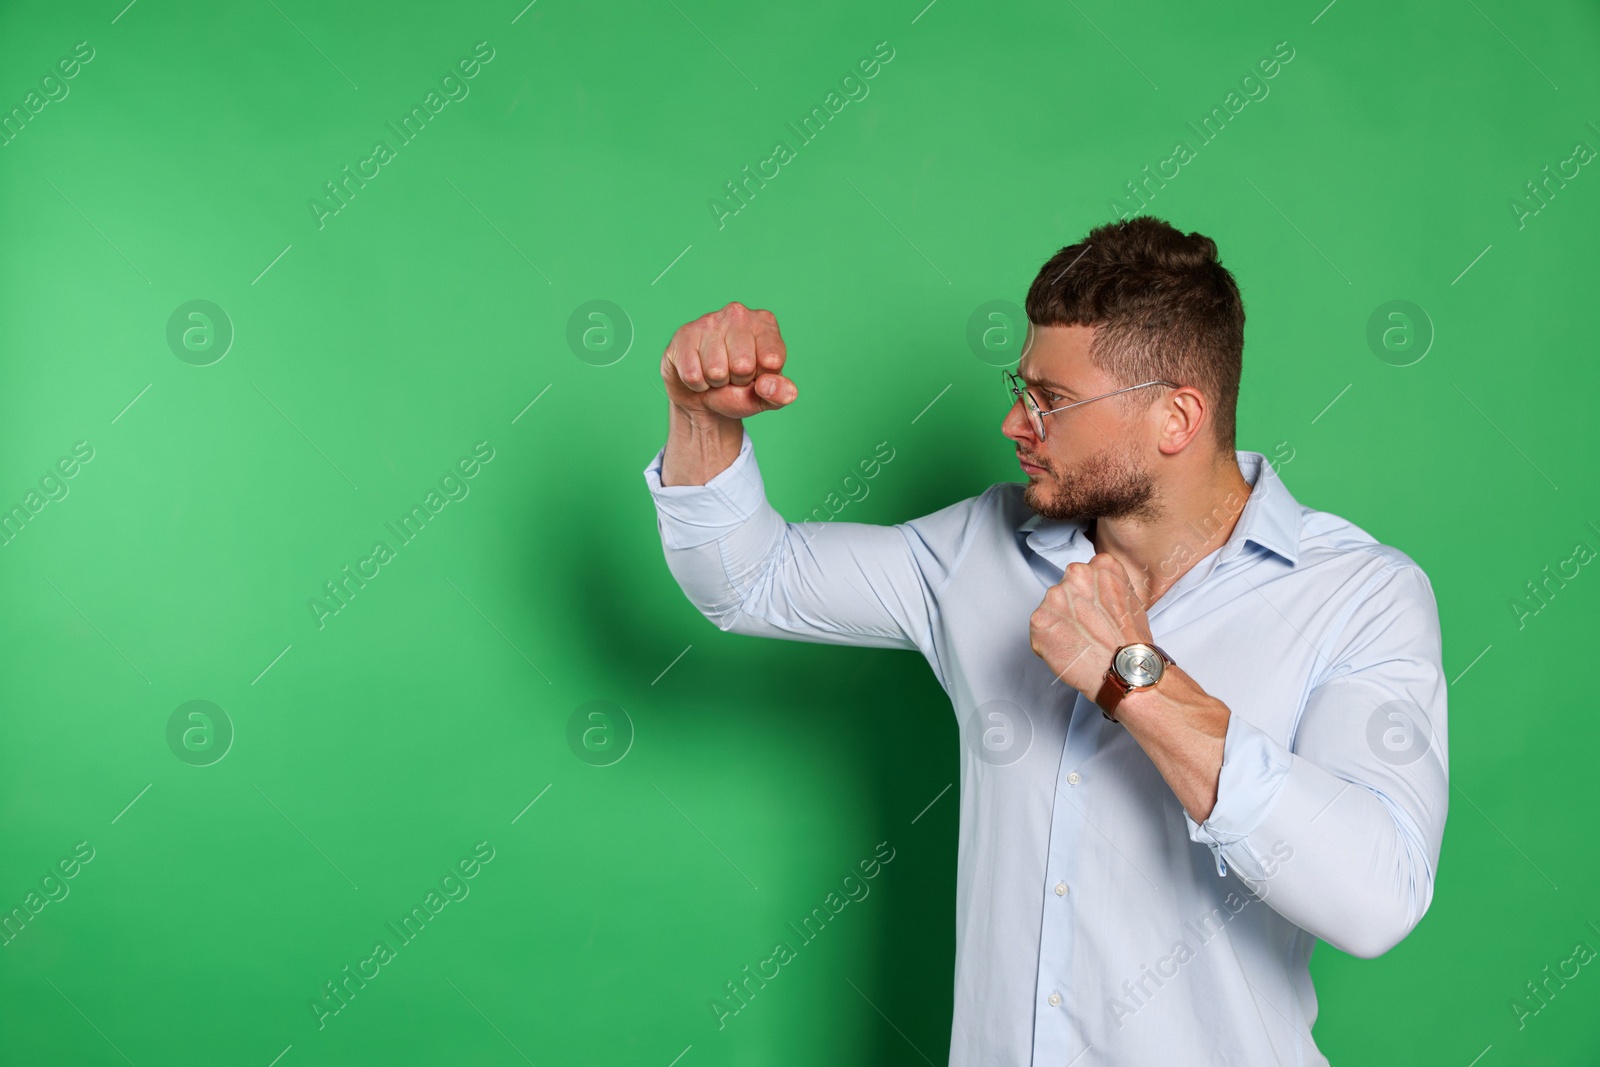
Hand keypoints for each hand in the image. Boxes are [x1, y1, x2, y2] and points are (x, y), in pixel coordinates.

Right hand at [661, 301, 797, 420]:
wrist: (702, 396)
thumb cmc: (739, 390)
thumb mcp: (767, 397)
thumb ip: (781, 394)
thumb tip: (767, 385)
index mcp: (765, 323)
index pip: (772, 360)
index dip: (763, 378)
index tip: (757, 373)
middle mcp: (738, 314)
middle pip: (743, 366)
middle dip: (737, 381)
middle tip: (732, 375)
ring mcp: (709, 321)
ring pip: (715, 371)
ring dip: (716, 383)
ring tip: (716, 374)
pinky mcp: (684, 335)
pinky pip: (692, 375)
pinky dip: (697, 384)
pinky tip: (699, 372)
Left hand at [1028, 553, 1153, 698]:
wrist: (1124, 669)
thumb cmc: (1130, 642)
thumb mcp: (1132, 600)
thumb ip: (1108, 588)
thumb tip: (1098, 591)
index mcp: (1101, 566)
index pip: (1082, 575)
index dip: (1086, 598)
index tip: (1092, 611)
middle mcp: (1076, 574)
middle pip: (1064, 591)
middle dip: (1070, 610)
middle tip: (1086, 630)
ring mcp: (1055, 596)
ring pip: (1050, 610)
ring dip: (1058, 625)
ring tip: (1079, 642)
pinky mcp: (1039, 619)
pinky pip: (1038, 631)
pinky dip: (1048, 643)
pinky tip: (1068, 651)